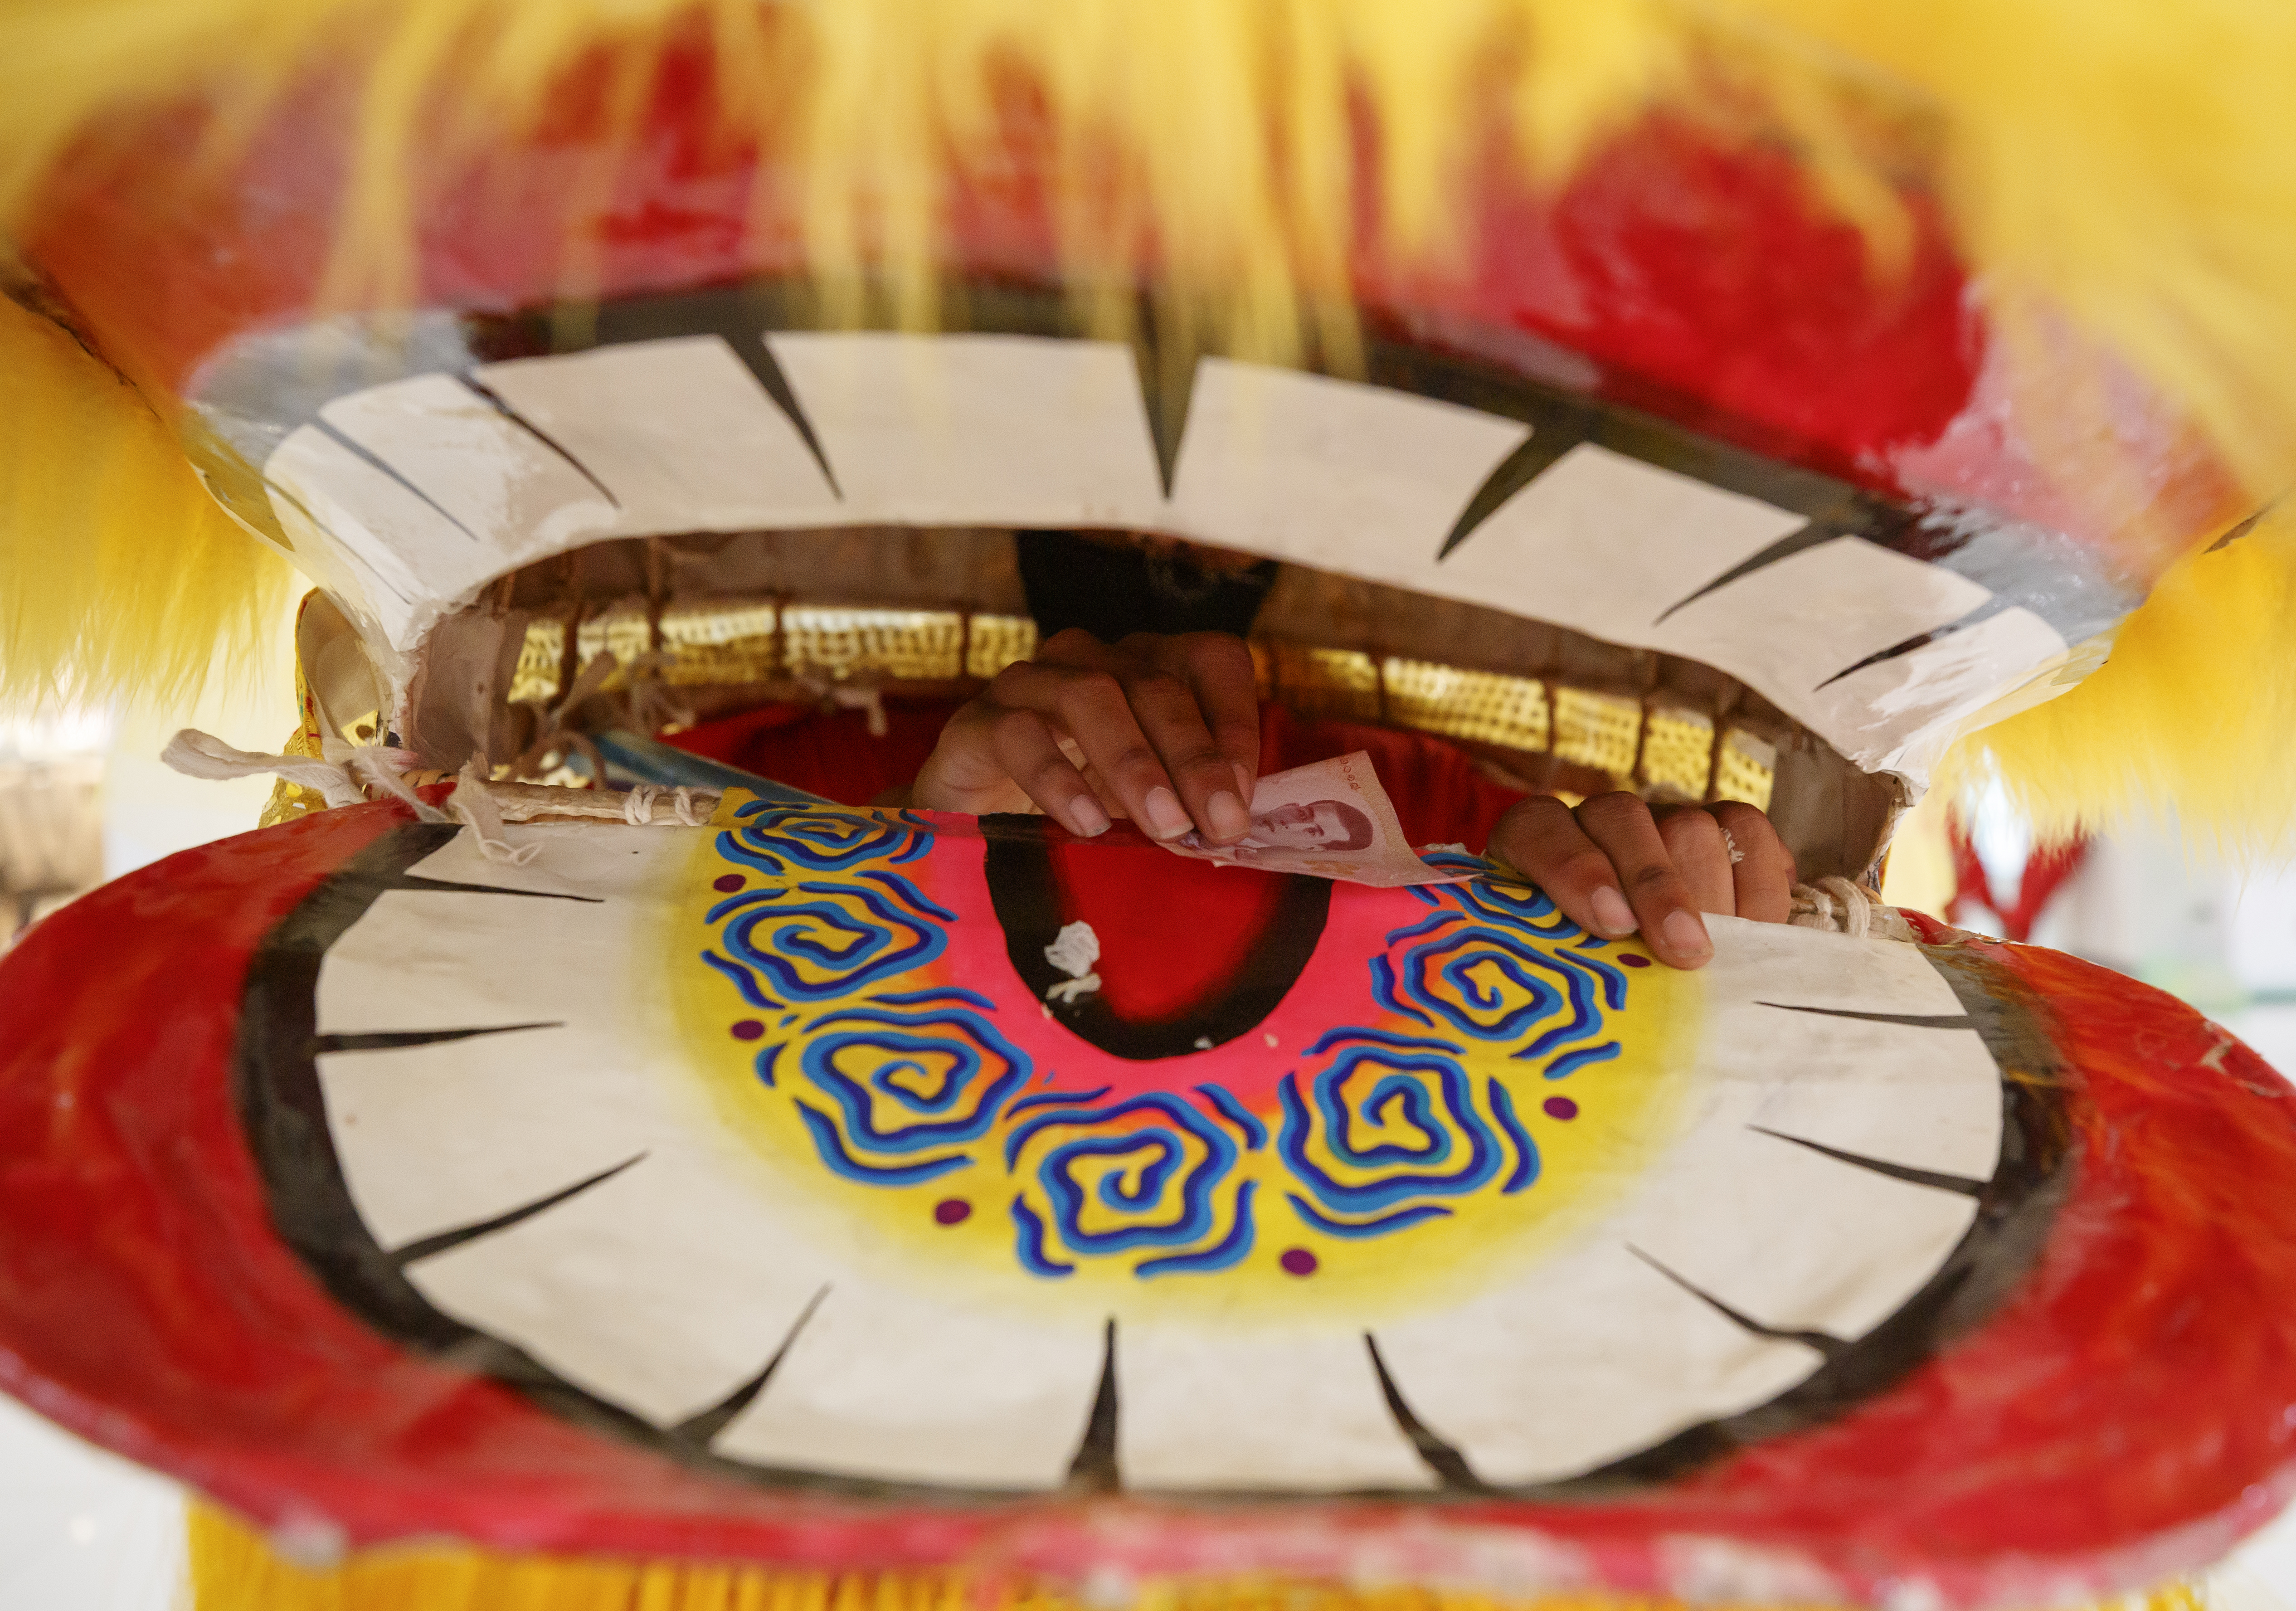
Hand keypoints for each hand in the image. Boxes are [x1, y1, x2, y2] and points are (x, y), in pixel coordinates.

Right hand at [913, 629, 1259, 842]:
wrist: (972, 821)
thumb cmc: (1077, 804)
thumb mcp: (1146, 800)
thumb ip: (1191, 800)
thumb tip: (1235, 824)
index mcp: (1145, 666)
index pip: (1210, 660)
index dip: (1235, 720)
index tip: (1245, 796)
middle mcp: (1091, 660)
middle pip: (1155, 683)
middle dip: (1195, 756)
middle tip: (1219, 823)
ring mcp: (1029, 685)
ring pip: (1090, 695)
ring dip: (1135, 762)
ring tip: (1165, 825)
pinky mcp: (975, 723)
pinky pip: (1019, 733)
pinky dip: (1057, 777)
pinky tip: (1087, 823)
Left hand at [1486, 793, 1795, 969]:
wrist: (1623, 964)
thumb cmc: (1579, 975)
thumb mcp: (1558, 971)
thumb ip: (1563, 967)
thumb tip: (1597, 1011)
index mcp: (1530, 844)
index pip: (1540, 829)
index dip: (1574, 868)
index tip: (1611, 926)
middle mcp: (1594, 822)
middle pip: (1624, 821)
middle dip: (1658, 890)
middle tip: (1685, 953)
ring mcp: (1659, 819)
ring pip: (1690, 825)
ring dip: (1713, 893)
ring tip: (1726, 953)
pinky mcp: (1716, 825)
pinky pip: (1746, 827)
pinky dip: (1761, 876)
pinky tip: (1764, 924)